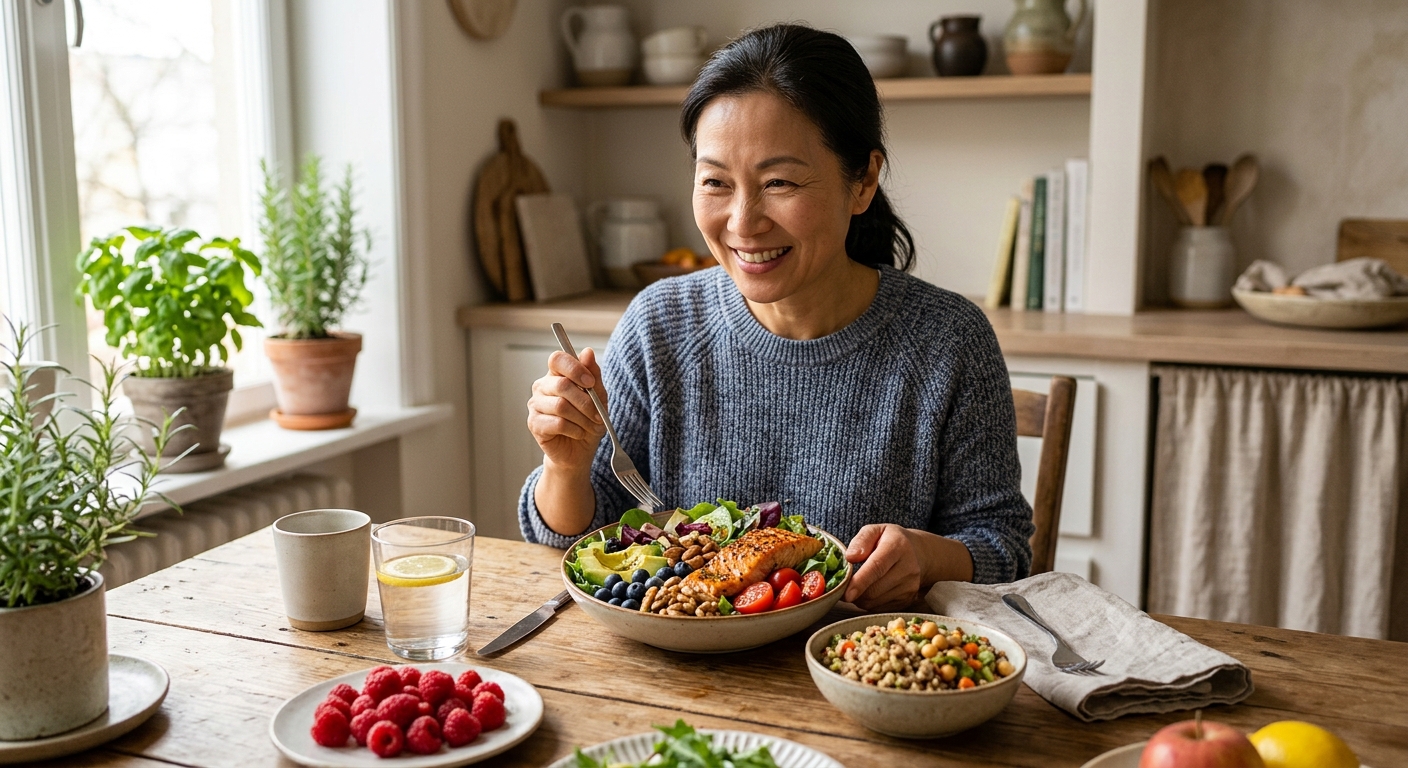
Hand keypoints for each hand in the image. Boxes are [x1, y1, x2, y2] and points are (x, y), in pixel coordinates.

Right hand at [526, 348, 606, 473]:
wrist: (580, 450)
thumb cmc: (588, 420)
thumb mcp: (599, 396)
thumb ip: (593, 375)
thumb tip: (587, 352)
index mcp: (556, 374)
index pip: (557, 359)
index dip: (575, 368)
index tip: (590, 383)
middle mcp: (542, 386)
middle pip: (562, 385)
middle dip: (586, 402)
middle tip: (598, 415)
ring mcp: (535, 405)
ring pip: (561, 406)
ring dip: (582, 418)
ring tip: (589, 426)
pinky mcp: (534, 424)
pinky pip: (558, 423)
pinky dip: (575, 430)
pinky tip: (578, 433)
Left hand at [842, 524, 924, 610]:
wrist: (918, 553)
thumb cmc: (890, 540)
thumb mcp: (875, 530)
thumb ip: (861, 540)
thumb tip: (850, 557)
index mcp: (898, 547)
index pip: (877, 567)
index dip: (861, 582)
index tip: (846, 594)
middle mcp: (908, 568)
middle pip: (875, 590)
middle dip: (855, 592)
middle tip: (842, 586)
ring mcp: (910, 587)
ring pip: (875, 602)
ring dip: (860, 598)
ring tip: (857, 585)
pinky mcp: (908, 600)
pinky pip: (880, 608)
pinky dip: (869, 603)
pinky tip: (869, 590)